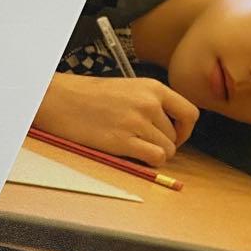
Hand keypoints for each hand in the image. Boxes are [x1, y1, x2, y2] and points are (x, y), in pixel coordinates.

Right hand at [35, 73, 199, 166]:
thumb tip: (172, 126)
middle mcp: (149, 104)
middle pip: (176, 136)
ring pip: (168, 150)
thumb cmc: (90, 96)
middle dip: (165, 143)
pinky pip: (156, 158)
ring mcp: (137, 123)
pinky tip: (135, 155)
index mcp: (153, 88)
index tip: (174, 135)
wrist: (60, 100)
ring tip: (135, 147)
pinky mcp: (123, 141)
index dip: (185, 129)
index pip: (190, 113)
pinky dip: (150, 162)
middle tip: (145, 142)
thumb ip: (152, 102)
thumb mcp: (129, 88)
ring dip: (155, 153)